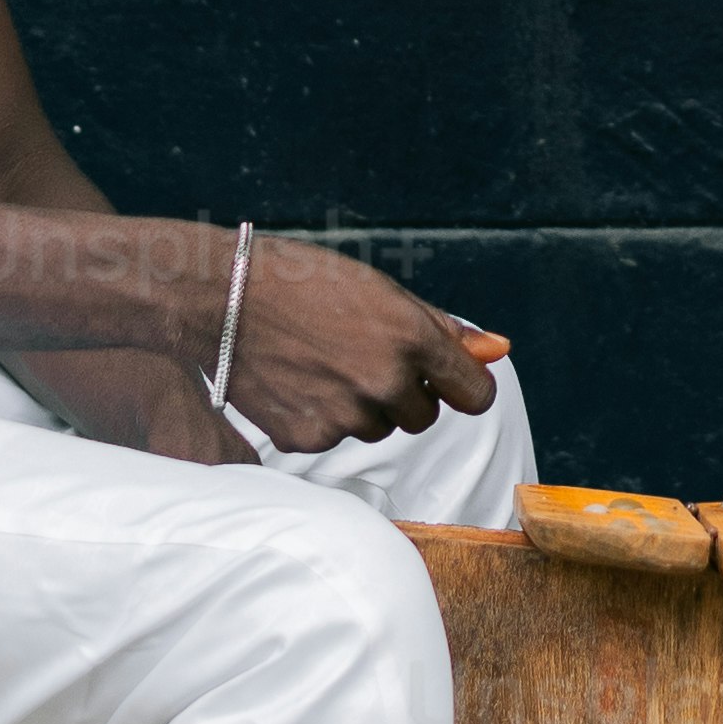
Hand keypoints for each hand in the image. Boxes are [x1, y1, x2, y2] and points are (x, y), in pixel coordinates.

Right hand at [215, 231, 498, 455]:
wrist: (223, 296)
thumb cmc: (306, 283)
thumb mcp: (382, 291)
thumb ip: (443, 328)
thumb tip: (499, 349)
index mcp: (411, 337)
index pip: (476, 394)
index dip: (461, 385)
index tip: (444, 378)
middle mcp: (384, 381)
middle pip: (424, 416)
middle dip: (403, 392)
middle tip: (357, 355)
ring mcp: (345, 415)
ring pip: (378, 429)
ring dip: (362, 407)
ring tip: (321, 364)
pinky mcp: (308, 439)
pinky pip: (335, 440)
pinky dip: (321, 418)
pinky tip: (296, 383)